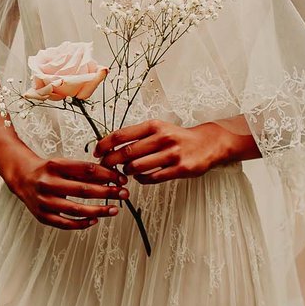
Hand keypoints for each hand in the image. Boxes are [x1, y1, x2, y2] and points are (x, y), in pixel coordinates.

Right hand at [4, 155, 129, 229]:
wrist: (22, 177)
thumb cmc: (48, 170)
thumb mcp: (63, 163)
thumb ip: (83, 170)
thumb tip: (111, 176)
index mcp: (54, 165)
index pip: (86, 170)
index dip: (107, 174)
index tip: (121, 178)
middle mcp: (48, 183)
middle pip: (83, 189)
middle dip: (107, 192)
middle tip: (124, 194)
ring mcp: (44, 201)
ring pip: (76, 209)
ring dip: (99, 210)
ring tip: (114, 209)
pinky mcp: (42, 216)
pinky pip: (65, 223)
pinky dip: (82, 223)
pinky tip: (95, 219)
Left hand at [94, 120, 226, 184]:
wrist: (207, 143)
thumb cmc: (178, 137)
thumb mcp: (158, 129)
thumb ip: (138, 135)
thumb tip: (110, 144)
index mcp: (154, 125)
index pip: (122, 134)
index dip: (105, 144)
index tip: (96, 152)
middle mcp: (162, 138)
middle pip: (126, 152)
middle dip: (111, 161)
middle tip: (106, 167)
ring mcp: (172, 154)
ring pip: (137, 167)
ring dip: (127, 172)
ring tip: (126, 172)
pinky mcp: (180, 169)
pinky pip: (152, 178)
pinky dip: (142, 180)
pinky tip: (141, 177)